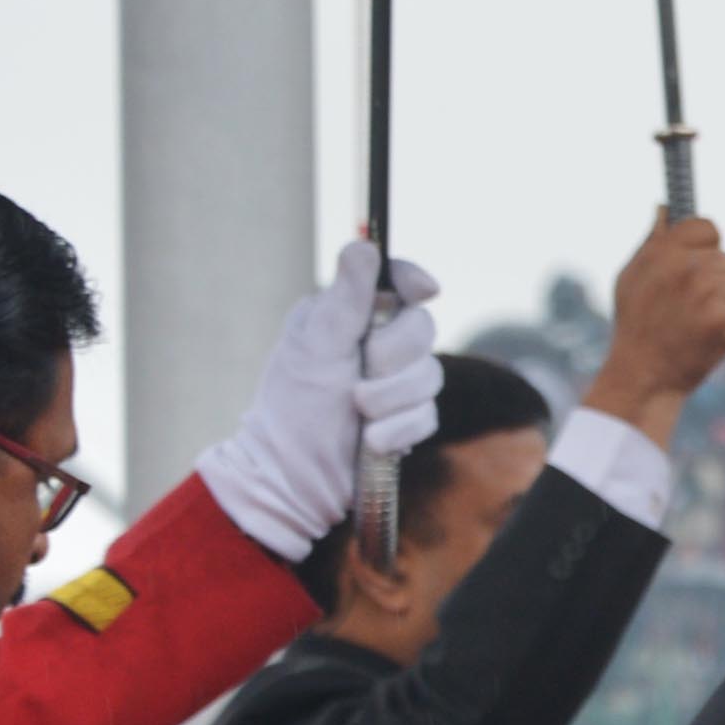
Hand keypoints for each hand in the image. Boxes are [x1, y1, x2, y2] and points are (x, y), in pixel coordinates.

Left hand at [194, 239, 445, 559]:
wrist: (293, 480)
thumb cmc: (293, 410)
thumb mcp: (316, 347)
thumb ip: (345, 298)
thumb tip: (362, 245)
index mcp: (344, 316)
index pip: (394, 281)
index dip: (413, 280)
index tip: (425, 289)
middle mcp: (372, 343)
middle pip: (423, 327)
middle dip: (396, 357)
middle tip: (363, 377)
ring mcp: (391, 382)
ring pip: (431, 374)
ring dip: (395, 400)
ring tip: (361, 416)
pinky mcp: (406, 419)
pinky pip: (428, 414)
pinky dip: (400, 430)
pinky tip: (373, 443)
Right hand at [585, 214, 724, 443]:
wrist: (643, 376)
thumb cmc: (638, 324)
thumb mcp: (631, 277)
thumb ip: (653, 242)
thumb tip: (664, 208)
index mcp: (663, 251)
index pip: (707, 227)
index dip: (708, 245)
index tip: (699, 262)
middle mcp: (685, 267)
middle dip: (718, 282)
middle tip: (693, 306)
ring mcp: (706, 293)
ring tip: (700, 323)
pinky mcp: (724, 320)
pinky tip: (708, 340)